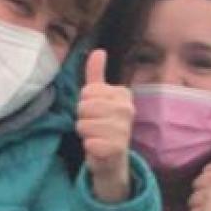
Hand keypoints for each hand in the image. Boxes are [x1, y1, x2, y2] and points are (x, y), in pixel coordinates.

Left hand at [75, 49, 134, 200]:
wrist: (112, 159)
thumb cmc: (103, 125)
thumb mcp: (99, 99)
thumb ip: (96, 75)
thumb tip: (98, 51)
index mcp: (122, 94)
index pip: (87, 91)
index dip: (85, 103)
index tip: (96, 112)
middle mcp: (127, 109)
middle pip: (83, 107)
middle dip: (83, 119)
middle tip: (95, 126)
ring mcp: (123, 129)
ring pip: (83, 125)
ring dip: (85, 134)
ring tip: (96, 137)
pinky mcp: (117, 148)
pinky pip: (89, 143)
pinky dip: (89, 147)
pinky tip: (99, 149)